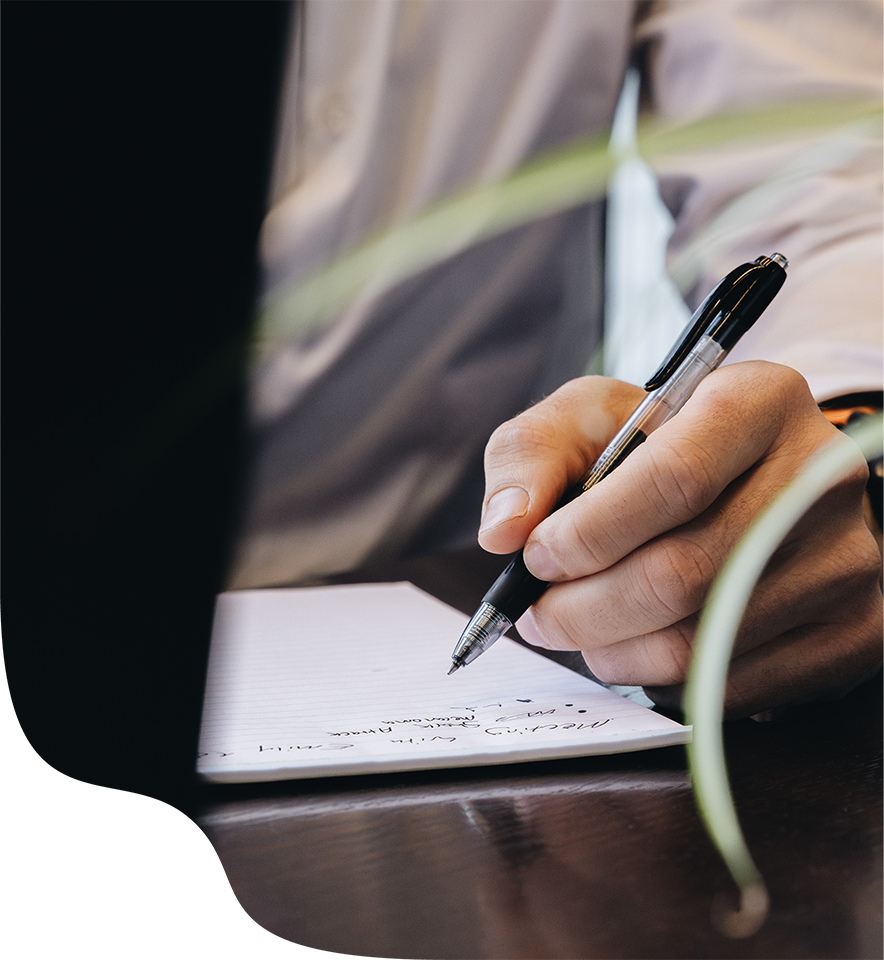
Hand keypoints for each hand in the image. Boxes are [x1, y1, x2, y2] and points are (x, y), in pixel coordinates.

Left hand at [478, 362, 883, 718]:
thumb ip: (531, 455)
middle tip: (540, 611)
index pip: (672, 480)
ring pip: (701, 642)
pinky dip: (661, 679)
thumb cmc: (657, 448)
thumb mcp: (588, 419)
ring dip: (610, 650)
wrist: (752, 481)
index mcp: (759, 402)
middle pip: (680, 574)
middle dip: (581, 608)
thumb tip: (504, 530)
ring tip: (580, 628)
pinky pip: (732, 687)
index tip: (536, 556)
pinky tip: (636, 647)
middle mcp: (820, 479)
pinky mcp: (854, 632)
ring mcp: (847, 561)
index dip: (588, 534)